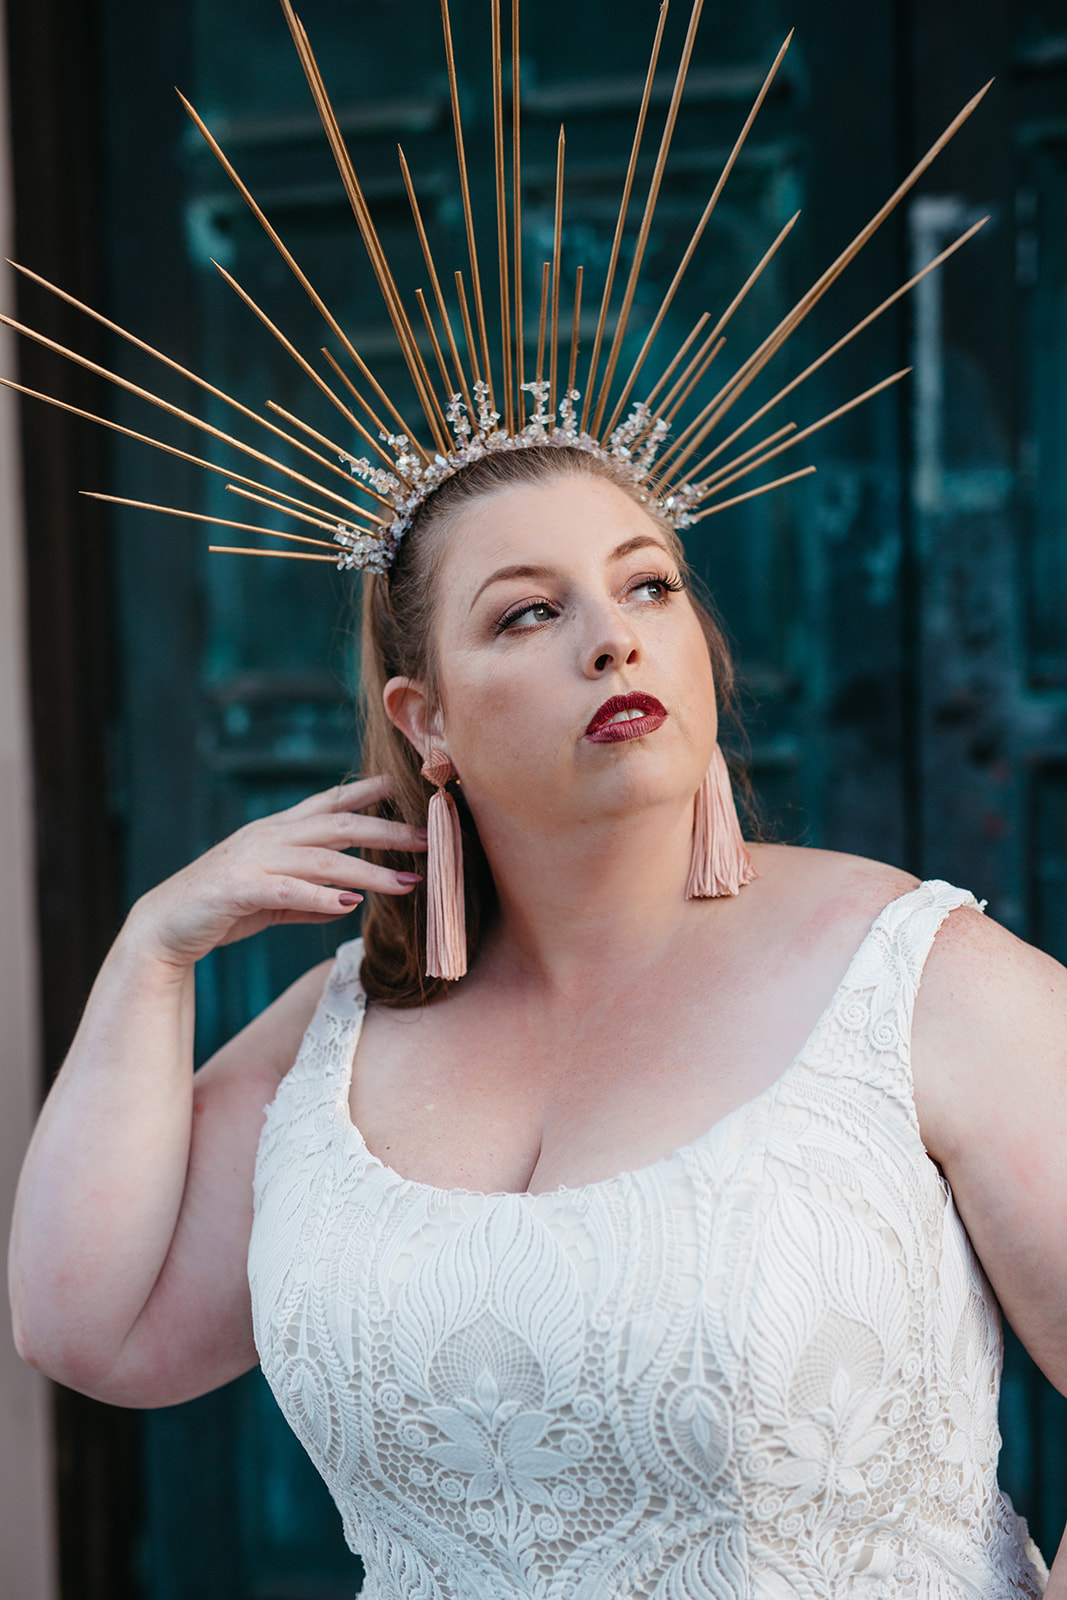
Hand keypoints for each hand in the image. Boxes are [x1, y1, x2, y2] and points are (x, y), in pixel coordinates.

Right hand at [125, 776, 425, 968]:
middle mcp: (269, 836)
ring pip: (323, 858)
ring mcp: (253, 859)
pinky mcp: (238, 888)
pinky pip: (287, 889)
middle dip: (387, 831)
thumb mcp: (275, 900)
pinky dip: (321, 895)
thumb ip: (311, 897)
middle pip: (339, 825)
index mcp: (278, 832)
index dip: (370, 792)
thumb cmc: (222, 909)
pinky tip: (351, 901)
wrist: (164, 927)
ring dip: (369, 870)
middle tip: (428, 839)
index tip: (409, 784)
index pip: (331, 802)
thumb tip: (349, 899)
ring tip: (407, 883)